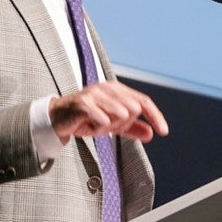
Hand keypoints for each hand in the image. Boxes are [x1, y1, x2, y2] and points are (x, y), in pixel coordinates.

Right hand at [49, 81, 168, 143]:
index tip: (164, 132)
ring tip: (94, 125)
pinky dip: (97, 129)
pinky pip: (104, 121)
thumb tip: (151, 133)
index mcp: (117, 89)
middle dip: (121, 124)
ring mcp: (96, 93)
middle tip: (103, 126)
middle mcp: (108, 87)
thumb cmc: (85, 118)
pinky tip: (87, 126)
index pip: (143, 101)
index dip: (156, 116)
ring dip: (108, 127)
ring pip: (120, 116)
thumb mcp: (111, 124)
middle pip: (133, 110)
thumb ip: (131, 128)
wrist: (57, 119)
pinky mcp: (84, 102)